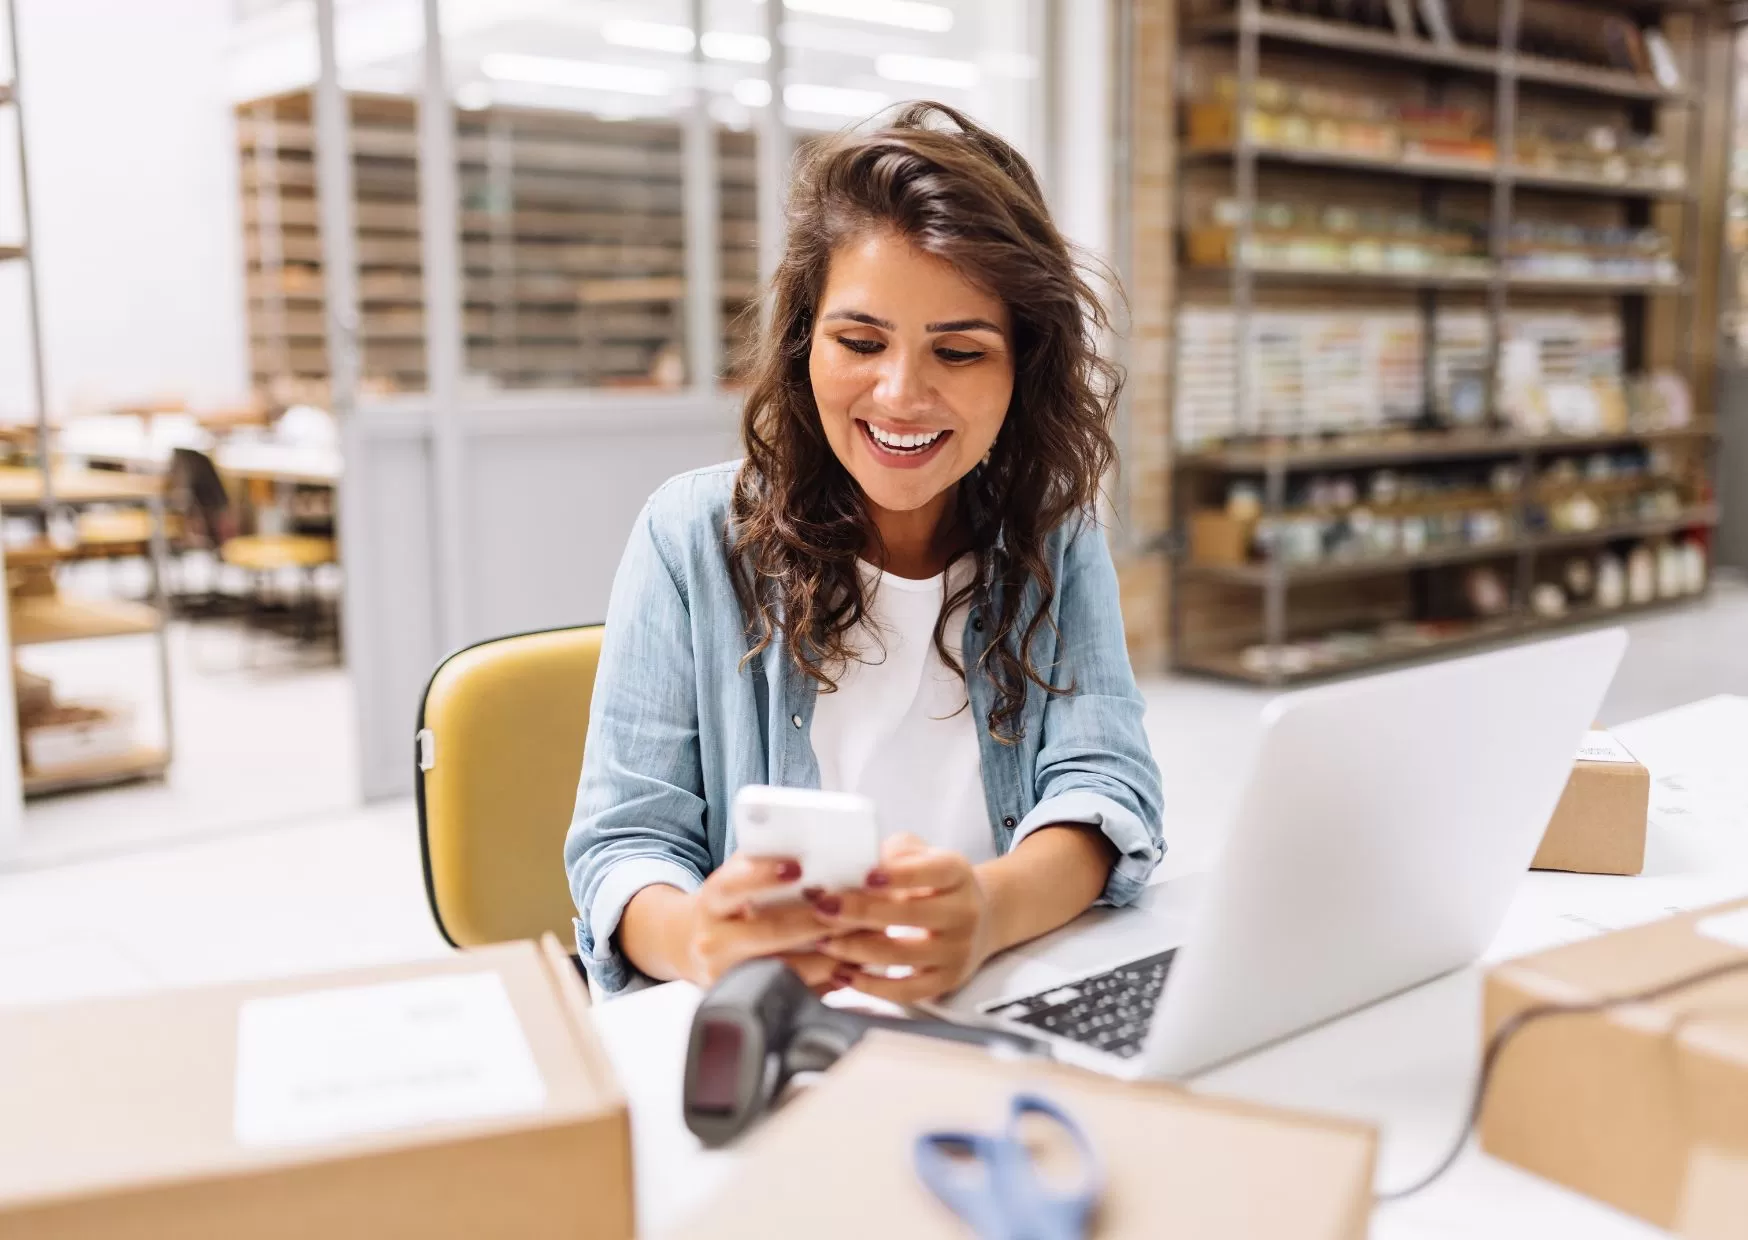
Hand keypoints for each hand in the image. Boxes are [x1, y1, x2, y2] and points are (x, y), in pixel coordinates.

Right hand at [675, 854, 845, 993]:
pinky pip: (798, 991)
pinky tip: (857, 961)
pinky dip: (831, 976)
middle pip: (769, 932)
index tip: (797, 867)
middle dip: (815, 920)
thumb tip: (813, 848)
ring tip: (869, 933)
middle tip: (852, 906)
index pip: (732, 887)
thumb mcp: (735, 878)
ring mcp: (730, 977)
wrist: (697, 946)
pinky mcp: (751, 1000)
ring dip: (834, 952)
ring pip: (789, 967)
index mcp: (712, 904)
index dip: (763, 877)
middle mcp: (714, 943)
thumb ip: (762, 862)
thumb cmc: (730, 904)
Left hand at [806, 834, 994, 1002]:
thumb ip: (891, 853)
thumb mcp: (919, 853)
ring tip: (823, 941)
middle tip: (823, 908)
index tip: (864, 877)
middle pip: (912, 915)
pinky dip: (870, 986)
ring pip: (902, 955)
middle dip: (862, 913)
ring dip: (856, 950)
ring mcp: (958, 950)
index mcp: (957, 873)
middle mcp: (964, 912)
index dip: (898, 875)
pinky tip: (842, 973)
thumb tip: (850, 864)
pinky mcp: (946, 981)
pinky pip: (905, 991)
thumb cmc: (930, 880)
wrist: (977, 917)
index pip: (932, 872)